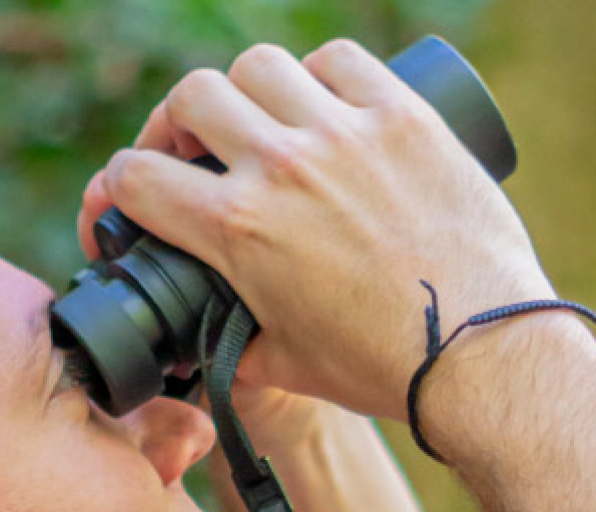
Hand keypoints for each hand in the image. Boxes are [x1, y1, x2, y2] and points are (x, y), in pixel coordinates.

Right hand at [76, 40, 553, 421]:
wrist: (481, 354)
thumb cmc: (384, 367)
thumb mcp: (284, 363)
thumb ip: (230, 346)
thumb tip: (202, 346)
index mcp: (238, 229)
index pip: (138, 176)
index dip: (114, 188)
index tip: (124, 200)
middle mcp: (283, 166)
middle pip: (192, 97)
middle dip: (177, 125)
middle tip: (191, 150)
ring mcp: (345, 133)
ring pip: (261, 65)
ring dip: (249, 92)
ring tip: (262, 122)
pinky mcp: (404, 117)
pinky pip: (343, 60)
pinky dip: (322, 75)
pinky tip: (326, 102)